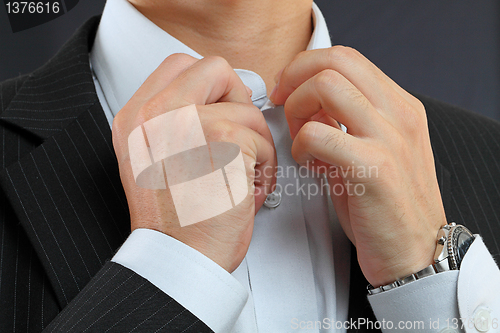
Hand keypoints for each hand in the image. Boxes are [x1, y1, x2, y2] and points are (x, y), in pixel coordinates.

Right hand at [112, 54, 275, 271]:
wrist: (177, 260)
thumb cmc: (173, 222)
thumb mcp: (152, 161)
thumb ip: (175, 123)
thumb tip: (219, 102)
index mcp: (137, 118)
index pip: (179, 66)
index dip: (209, 85)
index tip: (219, 110)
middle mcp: (156, 114)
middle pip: (215, 69)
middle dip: (237, 101)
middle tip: (237, 135)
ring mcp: (189, 124)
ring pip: (248, 109)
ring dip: (254, 146)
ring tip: (240, 178)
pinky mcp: (224, 140)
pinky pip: (262, 139)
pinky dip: (264, 166)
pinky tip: (246, 190)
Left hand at [271, 46, 446, 286]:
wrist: (415, 252)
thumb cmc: (387, 205)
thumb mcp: (374, 150)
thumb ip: (346, 121)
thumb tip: (308, 101)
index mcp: (400, 106)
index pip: (346, 58)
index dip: (306, 67)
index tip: (288, 90)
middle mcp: (399, 115)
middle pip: (335, 61)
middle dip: (295, 77)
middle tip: (283, 104)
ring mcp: (389, 139)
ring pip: (325, 86)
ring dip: (297, 110)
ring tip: (301, 140)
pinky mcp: (373, 169)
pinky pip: (316, 135)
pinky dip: (300, 147)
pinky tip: (310, 167)